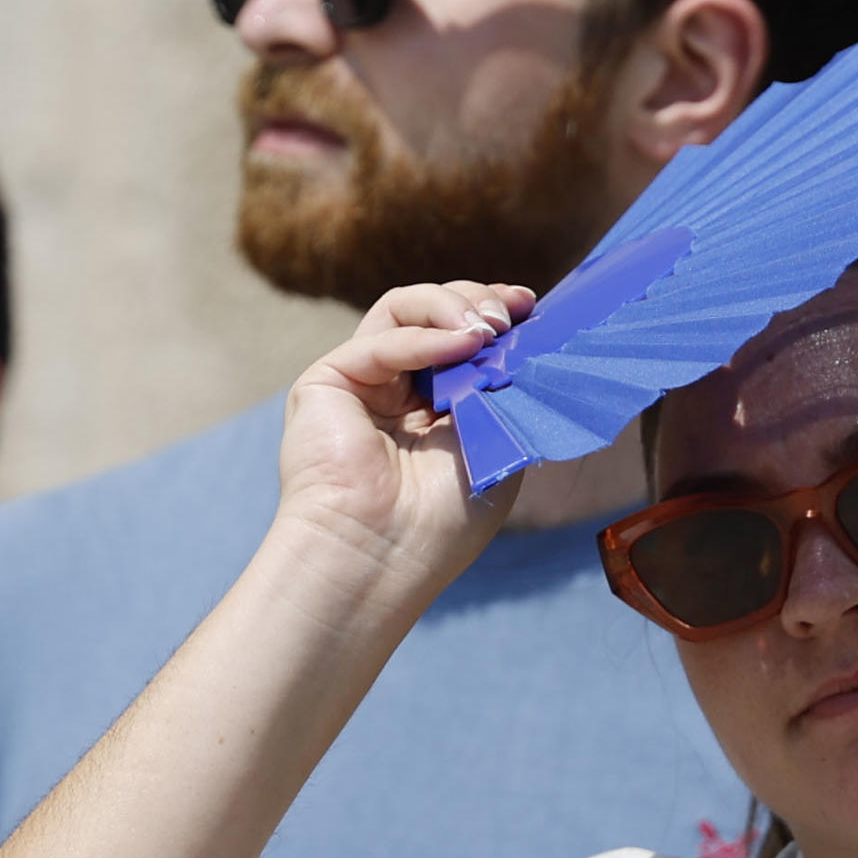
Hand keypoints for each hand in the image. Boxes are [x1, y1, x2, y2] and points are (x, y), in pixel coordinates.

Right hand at [278, 281, 537, 597]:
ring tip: (485, 328)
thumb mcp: (498, 443)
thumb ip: (505, 388)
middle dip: (477, 302)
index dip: (494, 311)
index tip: (528, 307)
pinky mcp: (327, 382)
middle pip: (435, 312)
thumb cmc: (440, 522)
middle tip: (508, 316)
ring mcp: (361, 384)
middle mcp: (396, 390)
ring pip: (403, 308)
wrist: (382, 556)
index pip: (463, 337)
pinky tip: (461, 345)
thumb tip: (530, 340)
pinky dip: (425, 337)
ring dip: (451, 306)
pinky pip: (381, 339)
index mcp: (435, 408)